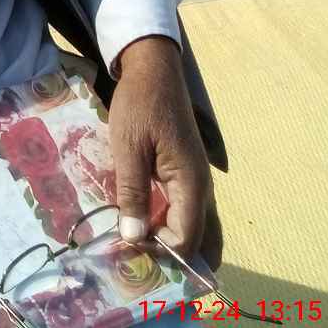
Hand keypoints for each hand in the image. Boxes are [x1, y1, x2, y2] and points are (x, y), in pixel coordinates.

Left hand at [109, 35, 221, 270]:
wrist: (152, 68)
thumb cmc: (139, 104)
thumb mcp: (128, 147)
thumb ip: (132, 193)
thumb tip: (134, 239)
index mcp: (191, 183)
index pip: (186, 240)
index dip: (158, 250)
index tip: (126, 241)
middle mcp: (201, 187)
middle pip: (199, 239)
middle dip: (172, 256)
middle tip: (139, 259)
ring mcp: (196, 179)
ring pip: (195, 226)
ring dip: (172, 241)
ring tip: (140, 246)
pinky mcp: (186, 171)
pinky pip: (186, 209)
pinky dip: (170, 223)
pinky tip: (146, 222)